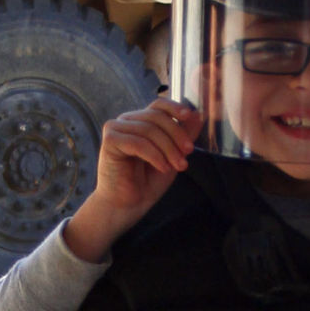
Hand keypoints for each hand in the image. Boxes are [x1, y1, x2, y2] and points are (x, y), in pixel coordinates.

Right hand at [64, 97, 201, 261]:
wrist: (128, 205)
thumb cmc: (147, 182)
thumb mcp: (173, 156)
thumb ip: (184, 136)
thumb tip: (199, 115)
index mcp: (141, 122)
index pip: (159, 105)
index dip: (175, 107)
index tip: (190, 117)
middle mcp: (127, 121)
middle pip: (157, 117)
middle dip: (177, 135)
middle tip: (188, 154)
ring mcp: (116, 129)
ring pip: (149, 130)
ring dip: (168, 149)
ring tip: (177, 166)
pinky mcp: (110, 140)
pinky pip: (137, 142)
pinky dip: (154, 155)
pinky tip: (162, 168)